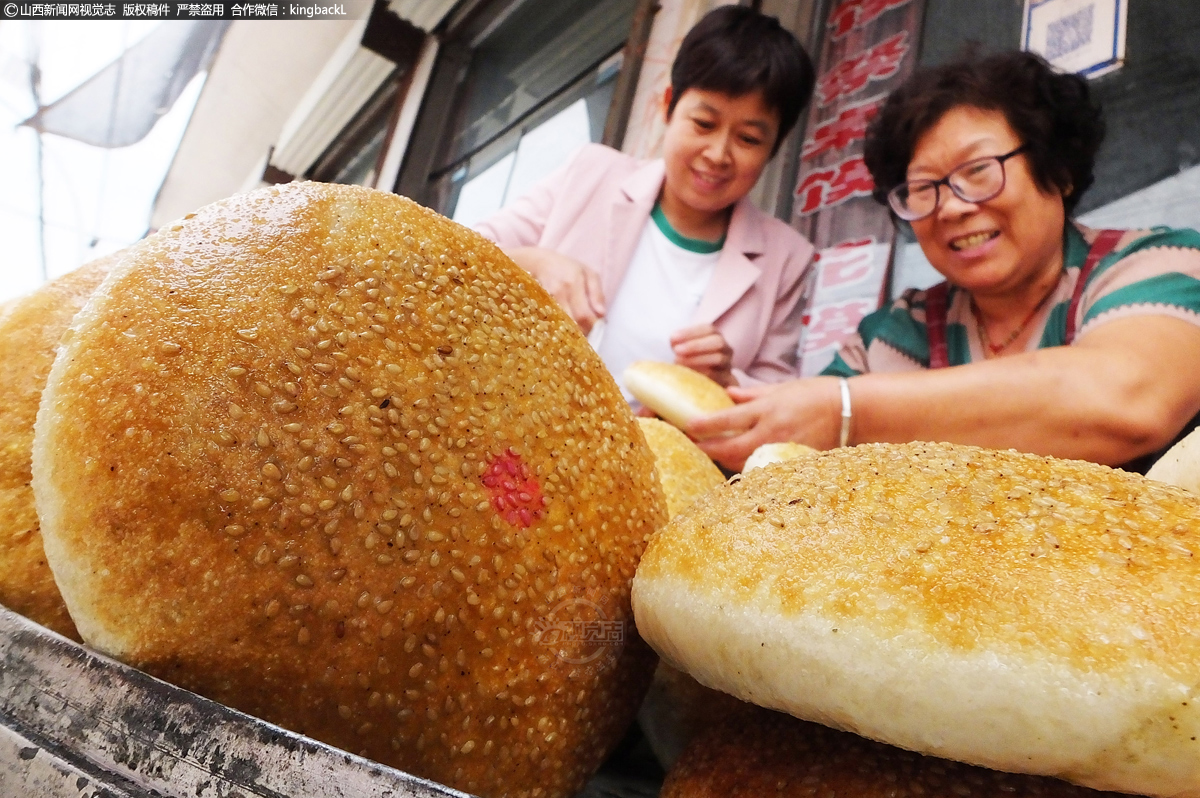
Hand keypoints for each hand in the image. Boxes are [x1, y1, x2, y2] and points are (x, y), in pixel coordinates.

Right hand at [505, 246, 604, 334]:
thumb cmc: (567, 268)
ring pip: (560, 325)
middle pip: (572, 322)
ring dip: (569, 333)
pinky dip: (557, 329)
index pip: (584, 314)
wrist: (539, 262)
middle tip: (586, 333)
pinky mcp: (537, 304)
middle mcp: (559, 291)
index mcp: (574, 282)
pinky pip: (549, 323)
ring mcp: (546, 298)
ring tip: (575, 332)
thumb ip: (597, 293)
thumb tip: (601, 314)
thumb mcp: (588, 274)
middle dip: (581, 332)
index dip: (591, 326)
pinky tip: (562, 328)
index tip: (596, 329)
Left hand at [671, 324, 734, 385]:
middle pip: (717, 342)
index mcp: (716, 337)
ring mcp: (727, 364)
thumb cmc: (691, 362)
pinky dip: (702, 373)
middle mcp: (725, 349)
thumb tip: (673, 339)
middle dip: (695, 345)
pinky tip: (687, 373)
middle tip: (677, 350)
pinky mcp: (726, 380)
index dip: (690, 332)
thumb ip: (679, 342)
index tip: (672, 337)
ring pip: (719, 358)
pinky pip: (717, 376)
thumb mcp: (684, 349)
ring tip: (678, 361)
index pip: (708, 329)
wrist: (705, 383)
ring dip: (697, 359)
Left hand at [687, 378, 842, 470]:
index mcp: (768, 410)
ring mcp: (782, 450)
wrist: (852, 411)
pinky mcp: (792, 463)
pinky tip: (736, 466)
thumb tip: (727, 393)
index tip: (687, 425)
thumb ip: (752, 394)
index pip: (728, 419)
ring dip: (723, 460)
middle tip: (690, 446)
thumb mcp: (782, 388)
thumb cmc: (817, 394)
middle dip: (707, 449)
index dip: (704, 424)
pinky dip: (746, 469)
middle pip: (729, 448)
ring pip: (743, 463)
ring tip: (707, 455)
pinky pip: (762, 469)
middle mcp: (772, 432)